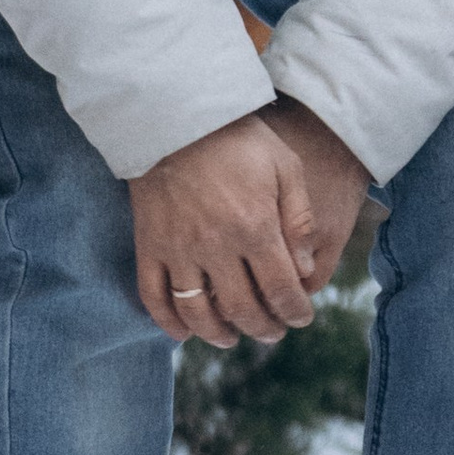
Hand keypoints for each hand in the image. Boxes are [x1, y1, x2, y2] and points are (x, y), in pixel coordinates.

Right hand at [128, 95, 371, 348]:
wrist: (177, 116)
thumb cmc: (239, 139)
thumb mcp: (285, 168)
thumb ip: (299, 220)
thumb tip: (305, 270)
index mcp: (254, 227)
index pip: (281, 289)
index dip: (294, 311)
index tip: (301, 317)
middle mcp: (216, 246)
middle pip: (242, 308)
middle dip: (263, 328)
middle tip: (272, 332)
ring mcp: (177, 249)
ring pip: (197, 312)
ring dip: (217, 334)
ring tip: (231, 338)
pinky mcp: (148, 245)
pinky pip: (153, 297)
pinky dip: (168, 322)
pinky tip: (183, 333)